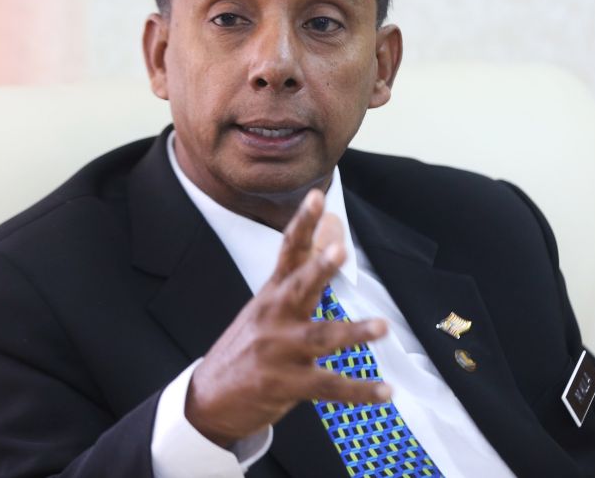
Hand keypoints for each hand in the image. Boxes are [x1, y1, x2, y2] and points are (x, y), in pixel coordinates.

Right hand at [184, 189, 390, 447]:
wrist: (209, 399)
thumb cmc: (246, 349)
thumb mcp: (264, 310)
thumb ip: (296, 281)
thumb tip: (329, 243)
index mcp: (271, 295)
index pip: (288, 252)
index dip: (302, 223)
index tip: (316, 197)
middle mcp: (274, 317)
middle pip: (301, 286)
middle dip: (320, 269)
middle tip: (340, 250)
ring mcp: (278, 351)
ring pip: (320, 337)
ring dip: (353, 332)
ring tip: (382, 326)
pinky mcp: (285, 384)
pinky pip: (329, 386)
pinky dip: (360, 390)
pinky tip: (385, 391)